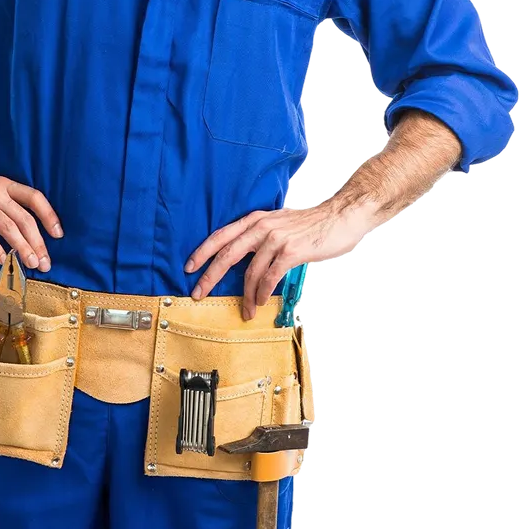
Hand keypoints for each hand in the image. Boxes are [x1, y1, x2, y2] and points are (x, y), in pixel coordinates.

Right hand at [0, 159, 62, 271]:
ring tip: (31, 263)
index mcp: (2, 184)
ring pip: (9, 227)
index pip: (34, 197)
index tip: (57, 233)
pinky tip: (3, 260)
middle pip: (24, 218)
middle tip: (45, 261)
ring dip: (23, 247)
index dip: (49, 215)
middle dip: (38, 242)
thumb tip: (13, 220)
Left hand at [184, 202, 372, 319]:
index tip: (189, 267)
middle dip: (209, 276)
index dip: (202, 251)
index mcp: (256, 219)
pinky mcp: (290, 251)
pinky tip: (260, 301)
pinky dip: (262, 293)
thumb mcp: (280, 223)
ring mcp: (275, 239)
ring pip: (250, 272)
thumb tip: (247, 259)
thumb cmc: (311, 224)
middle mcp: (261, 227)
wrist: (340, 217)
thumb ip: (261, 237)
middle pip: (227, 254)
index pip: (221, 235)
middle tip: (197, 293)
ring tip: (246, 311)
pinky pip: (269, 277)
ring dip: (245, 296)